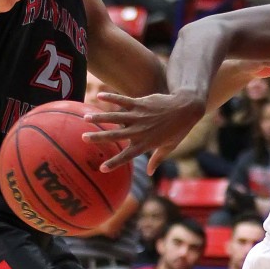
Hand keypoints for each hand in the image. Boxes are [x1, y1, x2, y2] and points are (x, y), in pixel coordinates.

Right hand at [83, 89, 205, 173]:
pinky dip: (111, 97)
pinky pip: (123, 100)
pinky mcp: (140, 103)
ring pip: (116, 117)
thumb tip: (150, 173)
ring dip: (100, 117)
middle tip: (84, 138)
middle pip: (116, 136)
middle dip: (99, 138)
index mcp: (146, 144)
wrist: (185, 109)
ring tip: (86, 118)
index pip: (127, 156)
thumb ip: (157, 159)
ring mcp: (139, 116)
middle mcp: (140, 131)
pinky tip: (99, 95)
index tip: (102, 169)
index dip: (115, 163)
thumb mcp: (168, 147)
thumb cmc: (178, 130)